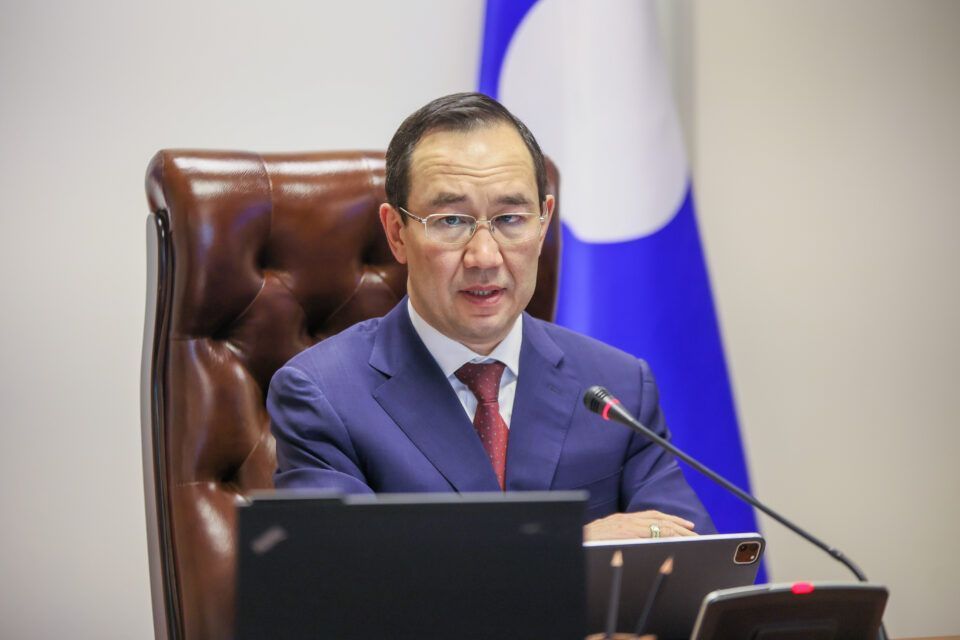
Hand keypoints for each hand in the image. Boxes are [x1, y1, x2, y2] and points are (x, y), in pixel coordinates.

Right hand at [583, 510, 697, 541]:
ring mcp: (626, 525)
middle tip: (697, 533)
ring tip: (693, 537)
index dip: (671, 519)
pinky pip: (650, 532)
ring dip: (677, 530)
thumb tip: (637, 543)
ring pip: (659, 525)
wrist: (572, 541)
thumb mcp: (606, 538)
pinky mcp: (625, 532)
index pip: (652, 516)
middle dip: (679, 525)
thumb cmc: (587, 544)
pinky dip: (665, 534)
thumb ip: (621, 537)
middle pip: (659, 519)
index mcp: (623, 520)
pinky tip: (676, 539)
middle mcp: (626, 520)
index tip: (686, 525)